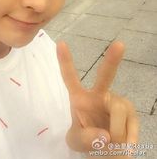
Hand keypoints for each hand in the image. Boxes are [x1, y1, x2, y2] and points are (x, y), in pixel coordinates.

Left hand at [56, 41, 138, 157]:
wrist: (105, 151)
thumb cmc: (86, 140)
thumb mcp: (76, 142)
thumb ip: (85, 138)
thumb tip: (106, 136)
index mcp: (79, 97)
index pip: (70, 77)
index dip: (65, 61)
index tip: (60, 43)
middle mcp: (98, 94)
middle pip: (105, 75)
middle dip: (113, 59)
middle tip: (120, 45)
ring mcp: (116, 101)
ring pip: (118, 109)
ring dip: (117, 132)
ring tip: (113, 144)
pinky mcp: (130, 111)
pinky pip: (131, 122)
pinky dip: (128, 139)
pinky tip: (125, 144)